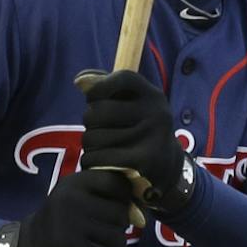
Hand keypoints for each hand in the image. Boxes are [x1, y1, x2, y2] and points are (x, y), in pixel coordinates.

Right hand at [0, 168, 138, 246]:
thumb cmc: (63, 221)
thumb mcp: (80, 198)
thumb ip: (111, 199)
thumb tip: (140, 218)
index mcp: (75, 181)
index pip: (118, 184)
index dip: (124, 199)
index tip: (111, 210)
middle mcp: (72, 198)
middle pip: (121, 214)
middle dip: (119, 227)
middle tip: (101, 232)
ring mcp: (70, 222)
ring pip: (118, 238)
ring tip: (98, 246)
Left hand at [76, 69, 190, 210]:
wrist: (166, 168)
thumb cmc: (138, 129)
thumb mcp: (131, 104)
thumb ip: (106, 87)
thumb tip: (80, 81)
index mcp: (154, 96)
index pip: (123, 78)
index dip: (100, 86)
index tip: (93, 98)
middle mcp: (157, 113)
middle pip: (98, 111)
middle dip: (89, 121)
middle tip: (96, 130)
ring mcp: (152, 138)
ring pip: (93, 138)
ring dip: (88, 146)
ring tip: (98, 148)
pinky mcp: (143, 163)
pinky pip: (98, 159)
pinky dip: (91, 162)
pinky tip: (97, 163)